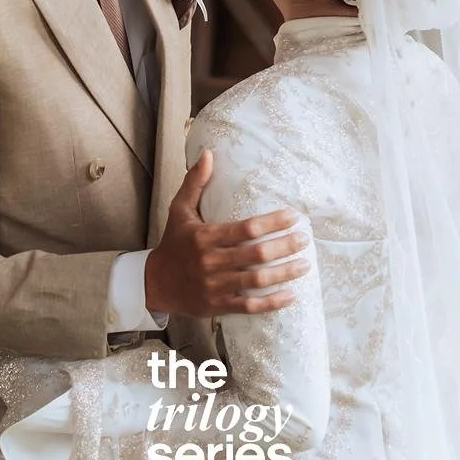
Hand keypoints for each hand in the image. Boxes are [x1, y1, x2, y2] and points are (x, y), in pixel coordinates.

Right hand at [143, 149, 309, 318]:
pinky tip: (291, 295)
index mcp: (205, 236)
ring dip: (284, 273)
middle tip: (305, 239)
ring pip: (256, 280)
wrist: (155, 283)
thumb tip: (208, 154)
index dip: (272, 222)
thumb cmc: (173, 243)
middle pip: (256, 254)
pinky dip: (271, 302)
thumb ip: (195, 182)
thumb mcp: (179, 210)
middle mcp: (211, 261)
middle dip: (285, 246)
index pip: (246, 228)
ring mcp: (215, 285)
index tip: (293, 216)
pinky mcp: (218, 305)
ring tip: (304, 264)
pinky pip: (249, 306)